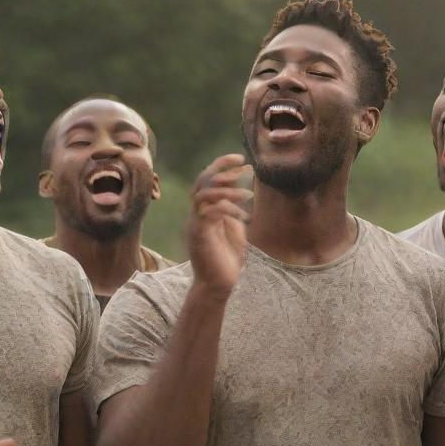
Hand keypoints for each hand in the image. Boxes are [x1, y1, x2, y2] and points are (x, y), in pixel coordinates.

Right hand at [187, 154, 251, 297]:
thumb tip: (240, 192)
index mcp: (204, 211)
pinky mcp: (199, 234)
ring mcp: (195, 223)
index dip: (222, 166)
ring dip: (228, 190)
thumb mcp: (234, 230)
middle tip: (244, 167)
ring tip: (248, 195)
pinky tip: (243, 215)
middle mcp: (196, 214)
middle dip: (222, 170)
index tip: (241, 160)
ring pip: (204, 194)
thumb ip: (233, 211)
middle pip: (201, 181)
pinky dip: (228, 209)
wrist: (218, 285)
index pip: (207, 180)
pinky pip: (209, 212)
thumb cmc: (226, 260)